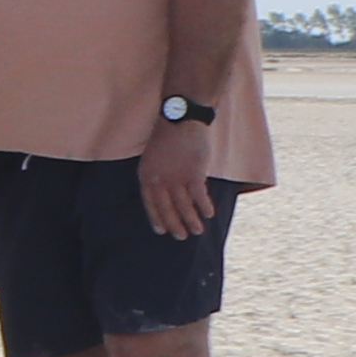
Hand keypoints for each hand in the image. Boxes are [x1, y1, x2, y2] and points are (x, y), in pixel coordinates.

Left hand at [141, 112, 217, 240]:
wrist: (180, 119)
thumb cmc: (168, 138)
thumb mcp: (154, 158)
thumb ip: (159, 176)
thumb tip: (169, 195)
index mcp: (146, 175)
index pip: (149, 202)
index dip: (156, 217)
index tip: (161, 231)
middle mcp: (159, 179)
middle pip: (166, 208)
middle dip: (174, 224)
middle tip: (181, 237)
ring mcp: (175, 177)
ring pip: (183, 205)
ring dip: (191, 220)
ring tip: (197, 231)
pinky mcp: (193, 173)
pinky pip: (199, 196)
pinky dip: (204, 206)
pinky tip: (209, 214)